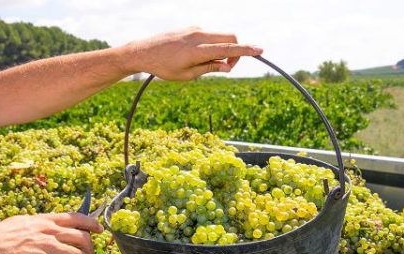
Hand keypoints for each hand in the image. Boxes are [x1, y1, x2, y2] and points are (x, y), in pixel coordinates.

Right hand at [0, 213, 102, 253]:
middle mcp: (50, 232)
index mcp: (46, 221)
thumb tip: (46, 226)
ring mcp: (47, 247)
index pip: (75, 218)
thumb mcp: (22, 222)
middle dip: (90, 249)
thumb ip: (38, 224)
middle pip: (82, 239)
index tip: (99, 229)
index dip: (91, 224)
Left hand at [124, 27, 262, 79]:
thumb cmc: (164, 68)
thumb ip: (209, 69)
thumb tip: (227, 66)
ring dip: (223, 49)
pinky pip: (211, 35)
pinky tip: (199, 55)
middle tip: (227, 66)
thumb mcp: (187, 75)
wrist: (143, 52)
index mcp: (197, 50)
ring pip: (221, 36)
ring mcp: (195, 29)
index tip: (260, 50)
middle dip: (236, 51)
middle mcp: (198, 36)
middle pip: (230, 37)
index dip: (246, 50)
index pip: (227, 49)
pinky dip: (214, 45)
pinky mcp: (192, 28)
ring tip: (209, 63)